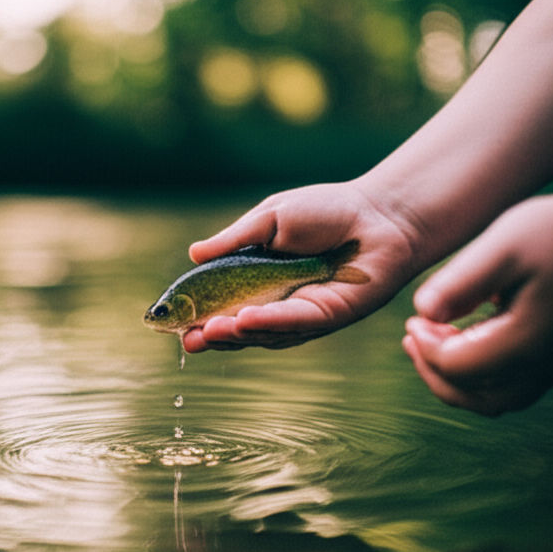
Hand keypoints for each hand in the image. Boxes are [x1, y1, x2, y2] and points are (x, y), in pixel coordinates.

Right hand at [182, 181, 423, 351]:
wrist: (379, 214)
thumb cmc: (327, 211)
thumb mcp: (269, 219)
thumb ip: (233, 240)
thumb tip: (193, 255)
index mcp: (259, 282)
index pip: (222, 306)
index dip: (199, 316)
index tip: (173, 322)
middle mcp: (277, 305)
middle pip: (239, 329)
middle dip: (212, 337)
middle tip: (187, 341)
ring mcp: (302, 315)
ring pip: (263, 333)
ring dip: (235, 334)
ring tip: (208, 331)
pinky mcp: (327, 317)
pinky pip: (294, 323)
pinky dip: (268, 322)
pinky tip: (244, 319)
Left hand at [403, 192, 552, 414]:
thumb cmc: (552, 232)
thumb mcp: (499, 247)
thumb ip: (459, 282)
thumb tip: (422, 312)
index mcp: (526, 344)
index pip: (455, 367)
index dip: (424, 346)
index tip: (412, 317)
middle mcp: (542, 368)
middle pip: (470, 397)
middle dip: (432, 370)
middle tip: (412, 335)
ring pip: (490, 401)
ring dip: (454, 379)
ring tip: (429, 343)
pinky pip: (509, 389)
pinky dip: (477, 377)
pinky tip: (461, 341)